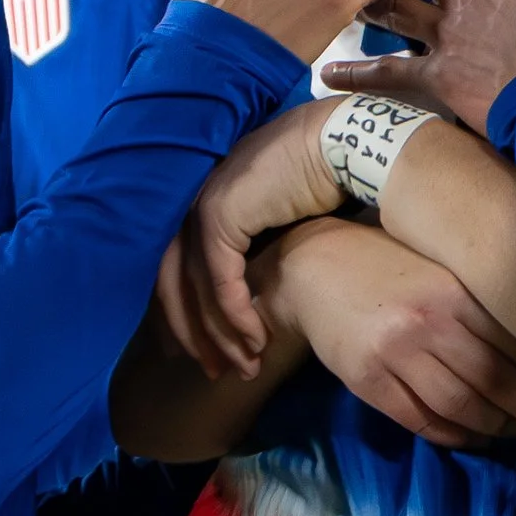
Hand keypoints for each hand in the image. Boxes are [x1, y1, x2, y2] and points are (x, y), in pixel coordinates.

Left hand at [157, 100, 343, 378]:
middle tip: (215, 372)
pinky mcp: (220, 218)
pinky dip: (237, 317)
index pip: (178, 269)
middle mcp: (194, 205)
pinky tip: (257, 340)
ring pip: (195, 291)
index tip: (207, 352)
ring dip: (221, 336)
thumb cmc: (325, 177)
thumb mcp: (284, 220)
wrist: (340, 143)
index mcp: (206, 204)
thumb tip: (260, 290)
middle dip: (194, 336)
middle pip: (174, 285)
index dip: (188, 316)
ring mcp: (201, 209)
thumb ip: (262, 250)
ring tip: (244, 367)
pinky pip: (220, 283)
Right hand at [260, 218, 515, 449]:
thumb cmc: (391, 265)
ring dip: (501, 428)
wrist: (313, 266)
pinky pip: (421, 421)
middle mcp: (428, 324)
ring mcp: (395, 355)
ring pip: (462, 407)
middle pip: (497, 382)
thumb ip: (484, 300)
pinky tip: (479, 438)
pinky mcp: (368, 380)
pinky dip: (456, 436)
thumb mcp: (442, 269)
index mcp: (455, 292)